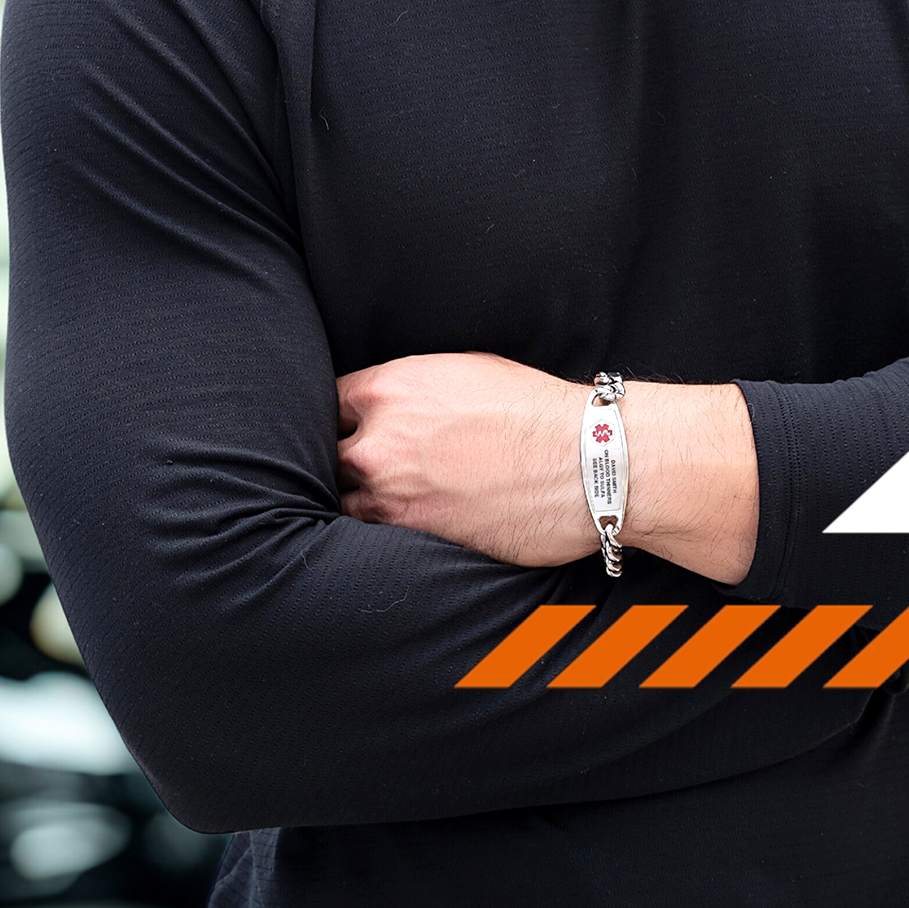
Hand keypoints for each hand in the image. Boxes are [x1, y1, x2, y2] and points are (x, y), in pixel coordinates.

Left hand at [336, 352, 593, 567]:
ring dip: (356, 498)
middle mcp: (380, 439)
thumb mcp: (465, 370)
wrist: (582, 461)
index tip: (349, 425)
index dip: (341, 415)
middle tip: (363, 463)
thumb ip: (413, 389)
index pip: (330, 400)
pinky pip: (370, 536)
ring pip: (341, 499)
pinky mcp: (413, 537)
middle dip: (342, 456)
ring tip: (378, 497)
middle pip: (327, 452)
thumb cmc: (535, 410)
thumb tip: (393, 404)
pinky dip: (377, 532)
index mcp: (392, 387)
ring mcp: (391, 493)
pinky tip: (394, 526)